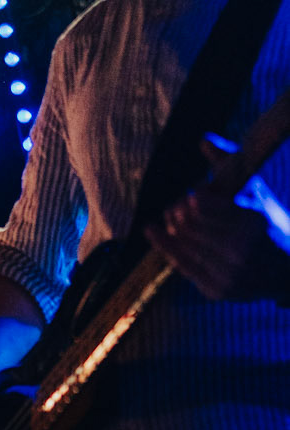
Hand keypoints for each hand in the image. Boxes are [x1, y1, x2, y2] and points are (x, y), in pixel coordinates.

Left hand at [147, 175, 289, 300]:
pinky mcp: (217, 290)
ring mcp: (228, 272)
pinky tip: (152, 231)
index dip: (192, 197)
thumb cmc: (268, 224)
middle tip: (175, 207)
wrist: (288, 271)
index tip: (192, 194)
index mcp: (250, 220)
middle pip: (187, 224)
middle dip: (177, 211)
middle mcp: (239, 249)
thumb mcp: (255, 192)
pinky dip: (164, 246)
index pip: (201, 203)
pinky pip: (181, 266)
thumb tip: (203, 139)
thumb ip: (229, 164)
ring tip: (167, 218)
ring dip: (169, 228)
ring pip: (181, 245)